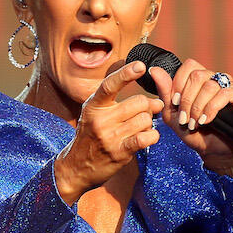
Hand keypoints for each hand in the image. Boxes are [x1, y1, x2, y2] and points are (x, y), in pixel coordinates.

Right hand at [54, 61, 164, 204]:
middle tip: (145, 113)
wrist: (76, 167)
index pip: (110, 84)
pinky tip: (148, 137)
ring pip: (145, 119)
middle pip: (139, 102)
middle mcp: (100, 119)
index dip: (126, 73)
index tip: (140, 66)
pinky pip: (146, 137)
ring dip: (149, 124)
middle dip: (148, 107)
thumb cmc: (91, 137)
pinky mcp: (119, 152)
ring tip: (140, 128)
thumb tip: (156, 100)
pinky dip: (152, 135)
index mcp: (93, 105)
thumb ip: (121, 103)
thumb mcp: (95, 114)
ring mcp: (110, 136)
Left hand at [149, 60, 232, 177]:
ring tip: (195, 123)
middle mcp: (217, 79)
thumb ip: (165, 93)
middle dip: (187, 99)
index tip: (175, 103)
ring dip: (198, 107)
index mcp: (201, 80)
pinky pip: (225, 93)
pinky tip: (207, 120)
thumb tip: (155, 71)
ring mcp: (231, 86)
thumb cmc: (196, 134)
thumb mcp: (174, 116)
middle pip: (198, 75)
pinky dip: (212, 108)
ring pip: (210, 85)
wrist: (215, 153)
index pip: (190, 65)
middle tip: (185, 118)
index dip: (179, 83)